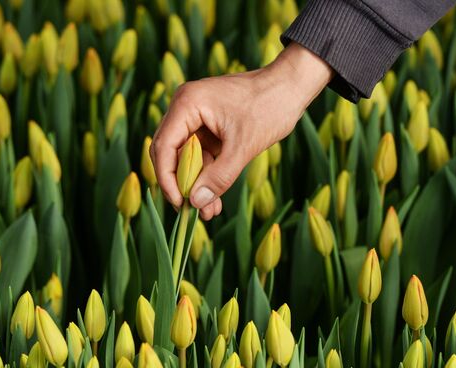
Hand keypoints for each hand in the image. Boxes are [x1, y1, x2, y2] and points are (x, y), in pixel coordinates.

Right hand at [150, 43, 332, 219]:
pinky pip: (200, 154)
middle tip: (192, 212)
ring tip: (209, 211)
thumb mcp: (244, 147)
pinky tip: (214, 197)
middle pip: (169, 153)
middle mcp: (185, 107)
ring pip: (185, 157)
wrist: (292, 87)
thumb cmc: (270, 107)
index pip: (163, 147)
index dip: (168, 179)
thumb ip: (219, 176)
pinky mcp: (207, 124)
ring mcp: (195, 115)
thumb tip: (197, 202)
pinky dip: (206, 174)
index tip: (180, 203)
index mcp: (187, 104)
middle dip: (181, 184)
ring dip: (196, 183)